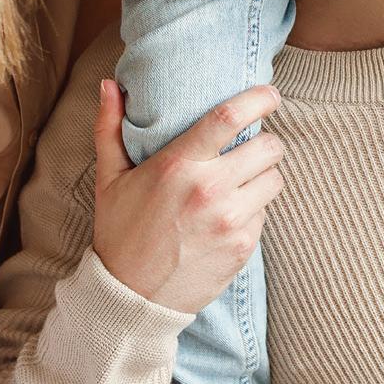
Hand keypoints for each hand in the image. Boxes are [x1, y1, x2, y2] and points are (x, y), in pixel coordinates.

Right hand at [89, 78, 283, 313]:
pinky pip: (265, 214)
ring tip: (241, 182)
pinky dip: (254, 210)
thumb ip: (109, 127)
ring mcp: (230, 220)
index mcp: (178, 165)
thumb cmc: (119, 232)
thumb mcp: (109, 179)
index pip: (230, 117)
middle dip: (267, 141)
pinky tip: (229, 216)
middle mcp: (209, 189)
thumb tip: (109, 84)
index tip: (270, 93)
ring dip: (264, 176)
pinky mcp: (243, 247)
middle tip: (254, 146)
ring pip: (274, 180)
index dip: (259, 98)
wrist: (130, 299)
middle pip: (269, 146)